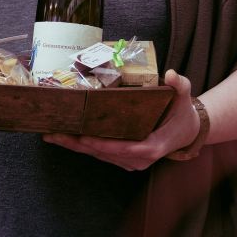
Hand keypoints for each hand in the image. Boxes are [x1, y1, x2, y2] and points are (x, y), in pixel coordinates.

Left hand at [44, 70, 200, 171]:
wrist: (186, 131)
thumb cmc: (182, 113)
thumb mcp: (183, 97)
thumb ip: (180, 85)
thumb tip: (171, 75)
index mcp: (153, 147)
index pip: (125, 148)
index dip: (103, 145)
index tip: (84, 138)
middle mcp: (139, 159)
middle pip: (103, 153)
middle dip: (77, 144)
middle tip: (53, 133)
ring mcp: (130, 161)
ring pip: (98, 155)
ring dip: (74, 146)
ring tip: (51, 134)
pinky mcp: (123, 159)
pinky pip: (100, 154)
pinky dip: (81, 146)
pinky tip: (63, 137)